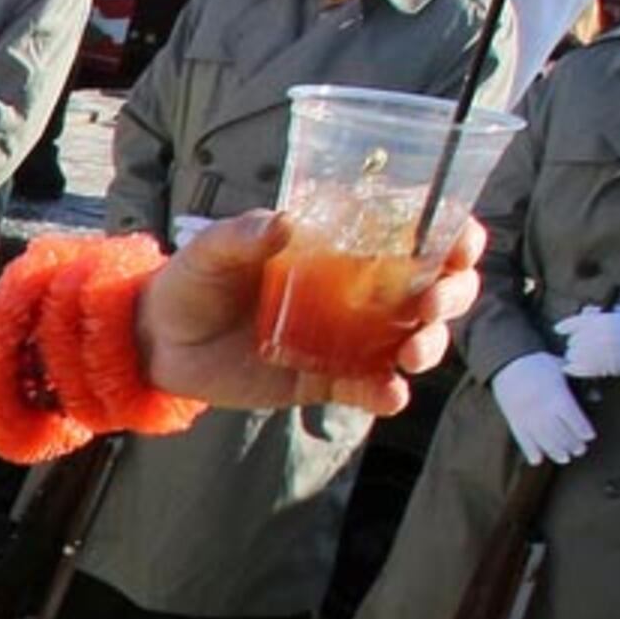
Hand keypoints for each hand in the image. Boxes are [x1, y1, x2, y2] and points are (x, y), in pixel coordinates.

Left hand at [130, 208, 480, 417]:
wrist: (158, 340)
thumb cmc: (193, 279)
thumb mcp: (212, 249)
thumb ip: (244, 235)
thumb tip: (283, 224)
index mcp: (346, 245)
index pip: (419, 235)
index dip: (455, 237)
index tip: (460, 244)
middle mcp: (359, 290)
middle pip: (436, 290)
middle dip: (452, 295)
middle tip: (431, 304)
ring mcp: (348, 337)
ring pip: (415, 341)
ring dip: (430, 346)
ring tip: (411, 352)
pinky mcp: (327, 379)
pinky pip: (369, 388)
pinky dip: (387, 393)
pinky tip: (390, 393)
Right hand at [489, 351, 596, 463]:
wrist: (507, 362)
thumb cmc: (538, 364)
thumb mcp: (562, 367)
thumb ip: (579, 382)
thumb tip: (597, 397)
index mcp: (556, 395)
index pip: (574, 419)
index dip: (583, 430)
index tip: (589, 437)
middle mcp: (542, 409)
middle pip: (560, 433)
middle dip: (572, 444)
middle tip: (580, 450)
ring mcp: (527, 416)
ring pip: (543, 440)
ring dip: (555, 452)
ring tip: (565, 458)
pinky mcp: (514, 420)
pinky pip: (522, 440)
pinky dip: (530, 452)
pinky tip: (537, 460)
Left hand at [558, 303, 619, 381]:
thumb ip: (602, 312)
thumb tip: (586, 311)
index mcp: (600, 321)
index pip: (574, 322)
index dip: (566, 326)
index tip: (559, 329)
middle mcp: (595, 336)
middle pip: (573, 341)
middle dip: (576, 342)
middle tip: (583, 344)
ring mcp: (596, 353)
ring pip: (573, 355)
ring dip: (576, 356)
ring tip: (586, 356)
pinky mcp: (599, 368)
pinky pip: (577, 369)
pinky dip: (574, 369)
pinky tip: (575, 368)